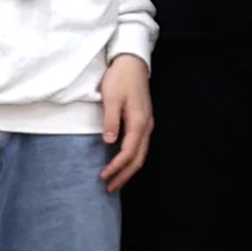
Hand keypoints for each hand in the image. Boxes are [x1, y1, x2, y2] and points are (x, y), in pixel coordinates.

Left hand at [97, 53, 154, 191]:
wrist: (132, 62)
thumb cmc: (120, 78)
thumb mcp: (111, 98)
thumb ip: (111, 120)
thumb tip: (109, 142)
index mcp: (139, 122)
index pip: (129, 152)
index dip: (117, 167)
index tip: (103, 176)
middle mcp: (147, 126)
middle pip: (139, 159)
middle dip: (124, 175)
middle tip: (110, 188)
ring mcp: (147, 124)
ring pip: (141, 154)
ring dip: (129, 169)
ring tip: (115, 181)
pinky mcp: (144, 121)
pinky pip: (140, 147)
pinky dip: (132, 159)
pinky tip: (122, 163)